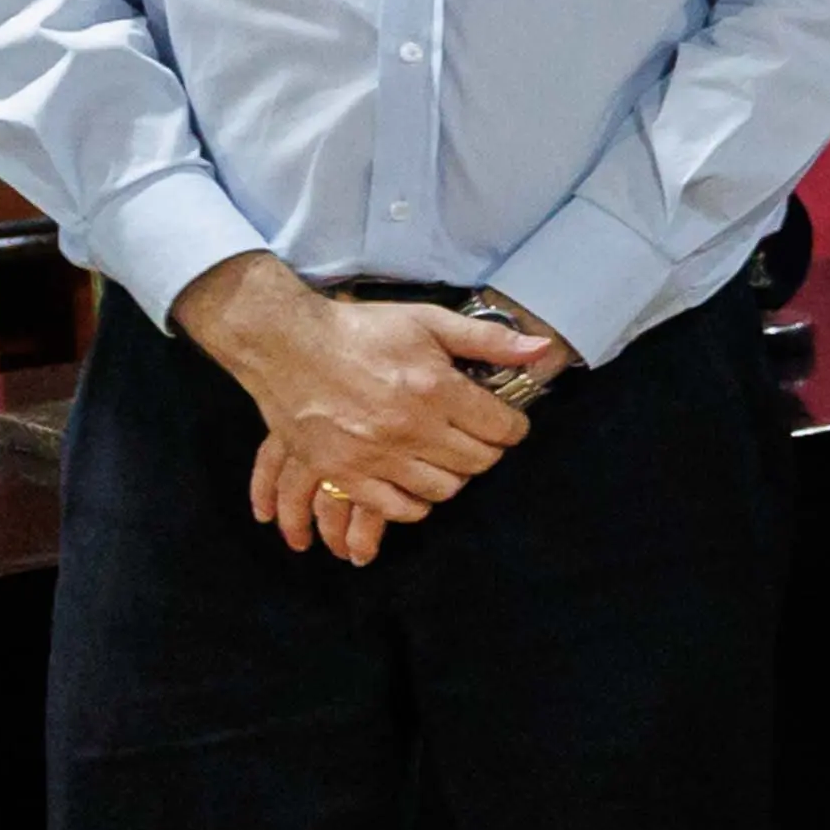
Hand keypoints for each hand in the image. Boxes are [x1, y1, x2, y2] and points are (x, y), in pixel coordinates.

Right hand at [181, 264, 564, 562]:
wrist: (287, 345)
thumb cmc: (361, 330)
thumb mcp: (427, 321)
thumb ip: (488, 339)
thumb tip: (542, 349)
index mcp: (434, 388)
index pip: (502, 429)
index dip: (512, 427)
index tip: (505, 422)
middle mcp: (410, 428)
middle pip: (477, 462)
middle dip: (486, 450)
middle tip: (475, 437)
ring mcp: (375, 456)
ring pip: (443, 490)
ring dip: (453, 476)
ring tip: (445, 456)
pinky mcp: (344, 473)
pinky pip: (398, 508)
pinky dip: (415, 503)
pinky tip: (415, 481)